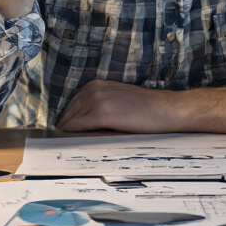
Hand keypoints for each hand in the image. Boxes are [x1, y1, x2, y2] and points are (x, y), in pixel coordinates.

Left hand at [56, 80, 185, 132]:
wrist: (166, 110)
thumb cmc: (147, 108)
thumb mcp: (120, 98)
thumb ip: (102, 102)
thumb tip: (86, 118)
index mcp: (98, 84)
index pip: (73, 102)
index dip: (67, 116)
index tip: (63, 128)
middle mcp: (95, 89)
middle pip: (70, 110)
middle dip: (64, 123)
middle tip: (59, 137)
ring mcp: (98, 100)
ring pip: (72, 118)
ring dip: (66, 130)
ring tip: (62, 141)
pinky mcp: (103, 114)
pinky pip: (79, 125)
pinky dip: (72, 133)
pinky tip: (68, 139)